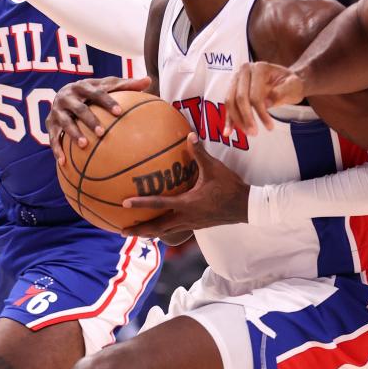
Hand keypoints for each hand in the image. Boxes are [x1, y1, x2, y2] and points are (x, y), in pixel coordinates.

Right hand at [46, 76, 151, 164]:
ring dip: (73, 134)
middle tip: (102, 133)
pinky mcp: (49, 124)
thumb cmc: (92, 92)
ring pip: (65, 123)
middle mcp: (67, 97)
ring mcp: (57, 111)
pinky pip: (52, 138)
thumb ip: (126, 85)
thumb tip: (149, 80)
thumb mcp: (106, 86)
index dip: (107, 102)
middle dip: (90, 120)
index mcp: (82, 86)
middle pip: (79, 108)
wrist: (63, 95)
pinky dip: (57, 150)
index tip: (119, 112)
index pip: (96, 93)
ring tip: (84, 145)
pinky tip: (64, 162)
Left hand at [120, 134, 247, 237]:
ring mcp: (191, 224)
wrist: (246, 207)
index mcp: (187, 204)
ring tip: (135, 232)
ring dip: (149, 233)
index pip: (159, 204)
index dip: (141, 204)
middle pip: (157, 228)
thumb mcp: (214, 168)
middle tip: (120, 231)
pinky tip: (160, 226)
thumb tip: (189, 135)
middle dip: (138, 230)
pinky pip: (175, 230)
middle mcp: (186, 217)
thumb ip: (199, 153)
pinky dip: (164, 230)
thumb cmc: (230, 187)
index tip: (124, 203)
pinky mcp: (197, 225)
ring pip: (165, 232)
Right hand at [223, 61, 305, 136]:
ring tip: (247, 133)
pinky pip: (228, 104)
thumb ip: (281, 93)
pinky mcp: (233, 88)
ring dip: (237, 120)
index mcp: (260, 68)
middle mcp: (244, 70)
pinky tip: (228, 131)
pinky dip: (228, 118)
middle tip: (254, 133)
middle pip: (239, 97)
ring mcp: (237, 78)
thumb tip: (265, 104)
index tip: (269, 127)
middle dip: (246, 117)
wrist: (285, 81)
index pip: (255, 94)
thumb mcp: (293, 86)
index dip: (260, 112)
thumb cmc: (290, 83)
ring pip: (230, 101)